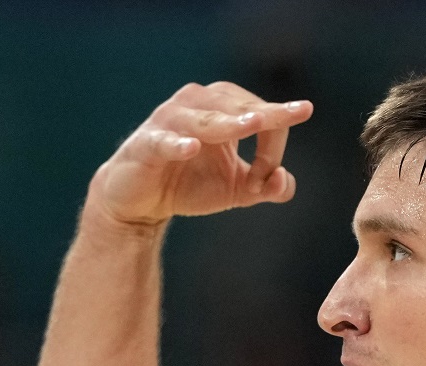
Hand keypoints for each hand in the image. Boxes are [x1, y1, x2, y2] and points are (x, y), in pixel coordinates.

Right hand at [87, 81, 313, 225]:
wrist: (141, 201)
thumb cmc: (192, 184)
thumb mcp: (237, 190)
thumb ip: (268, 187)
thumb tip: (284, 182)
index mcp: (224, 107)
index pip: (261, 114)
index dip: (272, 150)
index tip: (266, 184)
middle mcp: (197, 103)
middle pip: (238, 106)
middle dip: (263, 128)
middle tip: (279, 147)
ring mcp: (170, 121)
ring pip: (204, 120)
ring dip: (228, 123)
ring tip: (253, 124)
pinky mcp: (146, 144)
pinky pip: (163, 141)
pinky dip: (177, 144)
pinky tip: (192, 148)